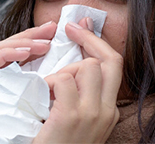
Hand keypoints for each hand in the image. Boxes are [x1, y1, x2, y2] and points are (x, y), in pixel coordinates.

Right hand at [0, 21, 55, 143]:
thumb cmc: (28, 137)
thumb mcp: (46, 104)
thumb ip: (53, 84)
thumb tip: (75, 65)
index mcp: (12, 81)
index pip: (23, 53)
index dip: (39, 39)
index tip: (58, 32)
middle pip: (10, 47)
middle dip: (33, 35)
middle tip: (52, 28)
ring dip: (21, 42)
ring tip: (43, 43)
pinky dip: (7, 53)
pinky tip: (25, 52)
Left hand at [33, 18, 122, 143]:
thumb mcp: (79, 125)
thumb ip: (81, 98)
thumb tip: (74, 67)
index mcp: (109, 111)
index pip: (113, 66)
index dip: (98, 42)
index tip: (83, 28)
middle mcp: (106, 111)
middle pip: (110, 59)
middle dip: (90, 39)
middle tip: (70, 30)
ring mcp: (91, 114)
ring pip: (86, 66)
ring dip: (64, 68)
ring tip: (49, 87)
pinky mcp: (71, 116)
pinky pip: (62, 79)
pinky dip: (48, 81)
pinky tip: (41, 97)